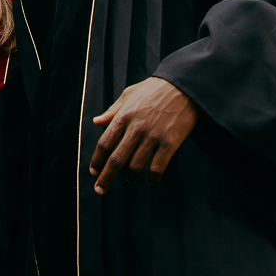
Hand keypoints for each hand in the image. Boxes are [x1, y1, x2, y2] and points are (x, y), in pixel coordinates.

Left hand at [88, 76, 197, 192]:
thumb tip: (96, 122)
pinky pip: (158, 167)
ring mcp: (153, 136)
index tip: (93, 172)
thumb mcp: (129, 95)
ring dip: (130, 178)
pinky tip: (150, 180)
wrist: (183, 85)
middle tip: (99, 190)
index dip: (97, 160)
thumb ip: (112, 111)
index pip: (104, 143)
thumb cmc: (153, 89)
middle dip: (106, 178)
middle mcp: (136, 128)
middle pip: (116, 159)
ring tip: (130, 180)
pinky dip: (152, 178)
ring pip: (135, 166)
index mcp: (123, 116)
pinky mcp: (170, 142)